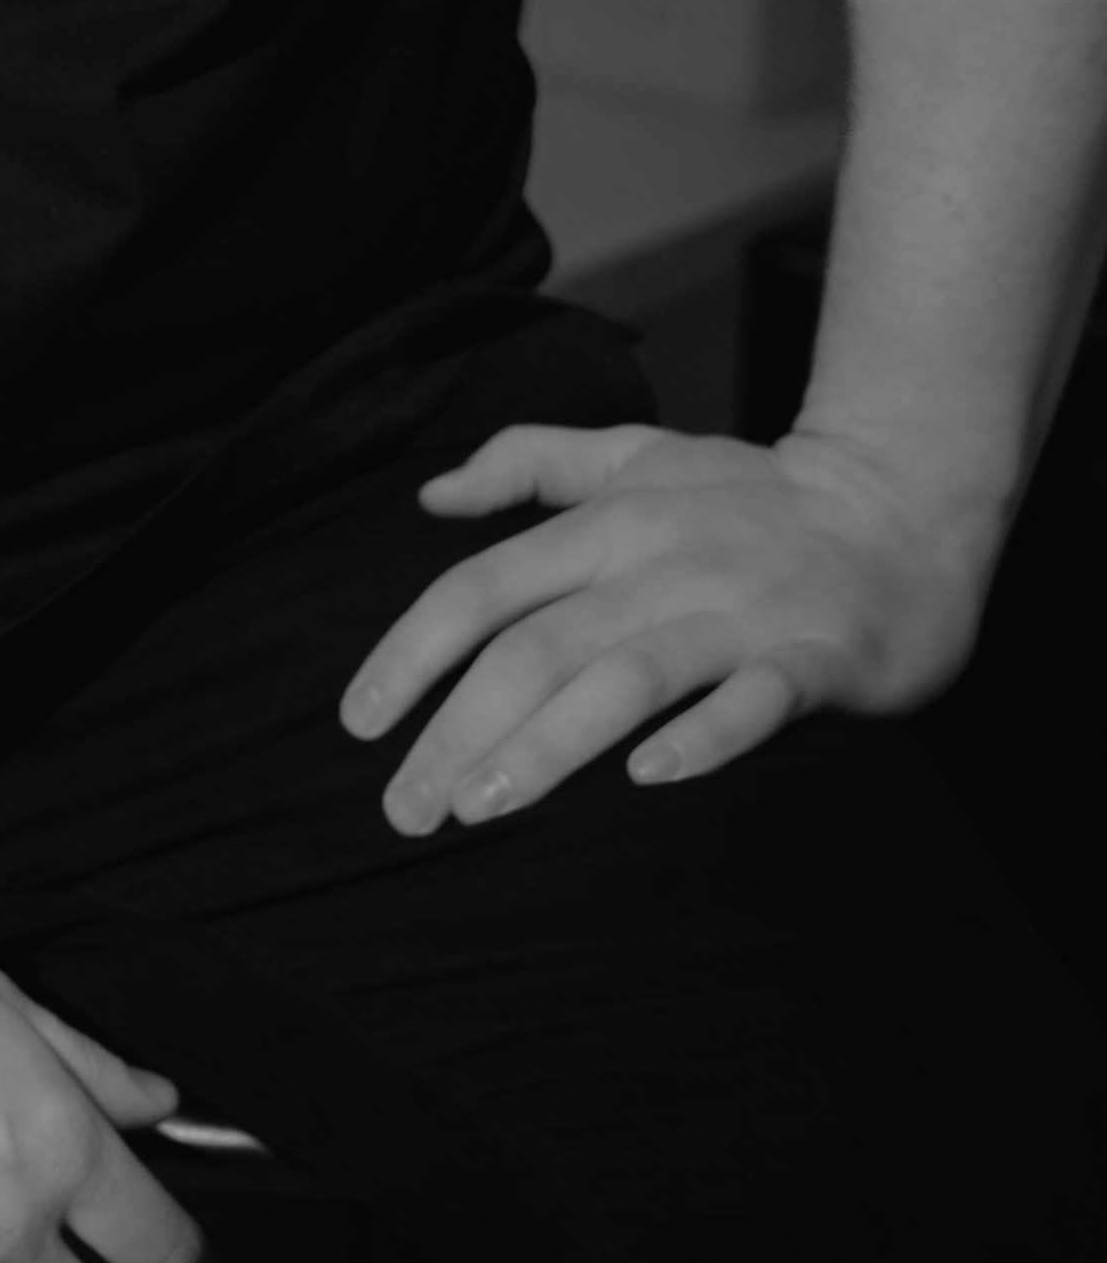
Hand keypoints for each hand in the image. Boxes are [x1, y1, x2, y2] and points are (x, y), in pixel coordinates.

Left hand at [339, 420, 993, 835]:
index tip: (358, 724)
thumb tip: (431, 494)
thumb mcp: (635, 452)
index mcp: (607, 524)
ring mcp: (738, 610)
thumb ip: (528, 462)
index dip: (412, 654)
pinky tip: (652, 778)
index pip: (483, 588)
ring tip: (481, 807)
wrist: (903, 506)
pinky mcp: (815, 656)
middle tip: (405, 810)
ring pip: (626, 675)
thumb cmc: (752, 493)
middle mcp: (658, 564)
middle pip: (536, 647)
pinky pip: (755, 698)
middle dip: (458, 729)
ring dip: (550, 742)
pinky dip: (704, 734)